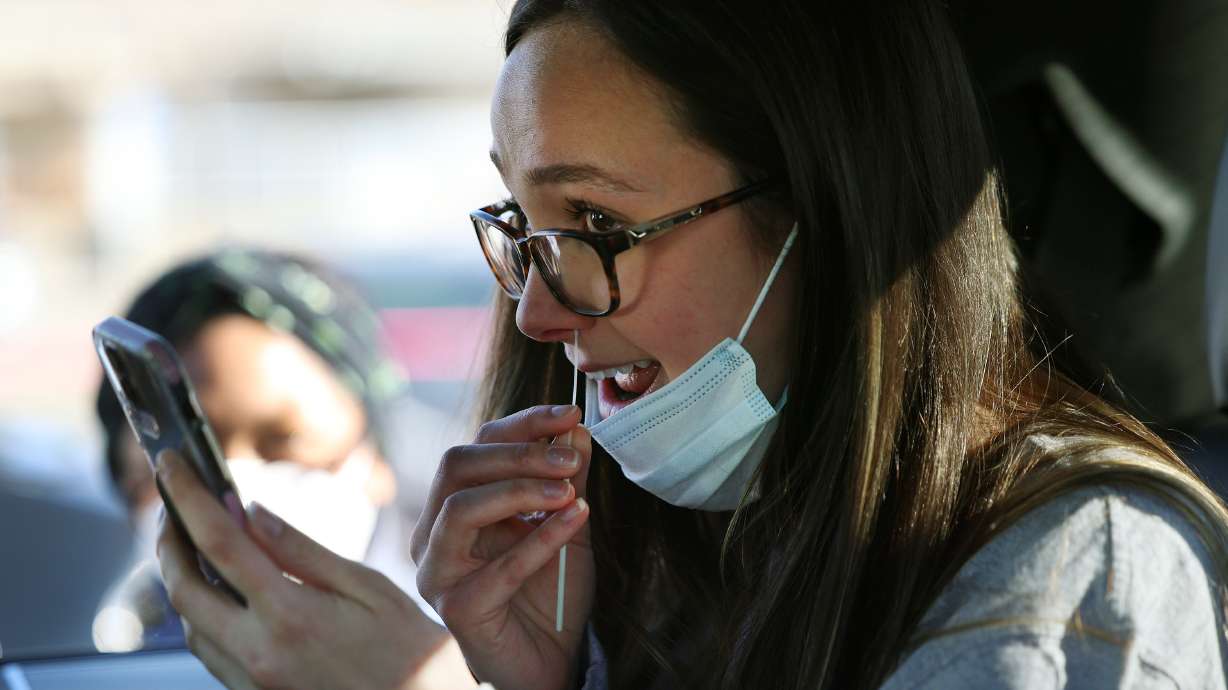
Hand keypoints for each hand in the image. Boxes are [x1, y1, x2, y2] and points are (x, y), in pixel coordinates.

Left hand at [154, 449, 475, 689]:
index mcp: (290, 616)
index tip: (170, 465)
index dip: (188, 499)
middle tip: (174, 505)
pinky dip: (205, 616)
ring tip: (197, 544)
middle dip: (169, 542)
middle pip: (184, 590)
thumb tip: (252, 512)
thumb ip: (303, 551)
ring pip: (191, 626)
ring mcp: (252, 683)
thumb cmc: (412, 653)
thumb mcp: (369, 588)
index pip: (219, 544)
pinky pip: (211, 653)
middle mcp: (259, 653)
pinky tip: (226, 595)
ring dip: (184, 581)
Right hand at [411, 405, 593, 689]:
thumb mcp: (566, 524)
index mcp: (453, 504)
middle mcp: (434, 533)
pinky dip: (541, 538)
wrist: (550, 661)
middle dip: (518, 454)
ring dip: (519, 490)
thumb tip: (575, 429)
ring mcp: (438, 571)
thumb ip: (566, 480)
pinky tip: (577, 518)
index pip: (476, 446)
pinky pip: (497, 566)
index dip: (522, 425)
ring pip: (460, 508)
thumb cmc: (549, 592)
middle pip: (458, 467)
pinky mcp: (457, 608)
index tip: (569, 414)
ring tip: (569, 491)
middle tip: (570, 456)